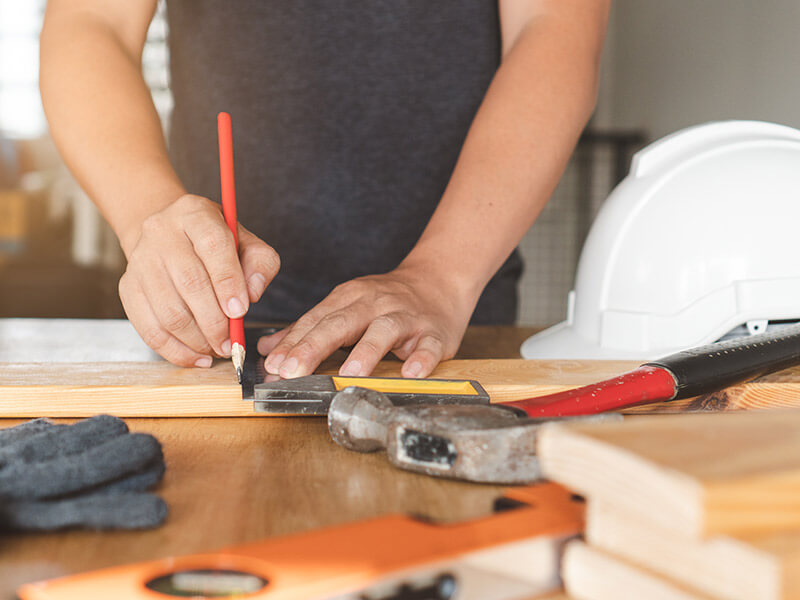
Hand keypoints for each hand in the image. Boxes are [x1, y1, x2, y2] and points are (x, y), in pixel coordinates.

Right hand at [119, 194, 279, 366]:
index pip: (212, 245)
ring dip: (197, 339)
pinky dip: (175, 350)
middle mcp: (162, 232)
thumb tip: (253, 293)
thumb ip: (260, 263)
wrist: (168, 236)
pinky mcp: (128, 287)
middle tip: (231, 342)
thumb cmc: (214, 243)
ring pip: (168, 310)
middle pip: (189, 282)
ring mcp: (140, 260)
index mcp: (195, 214)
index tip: (240, 311)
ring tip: (217, 349)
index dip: (228, 281)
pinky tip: (197, 357)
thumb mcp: (245, 242)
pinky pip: (148, 327)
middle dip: (215, 321)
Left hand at [257, 266, 476, 378]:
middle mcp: (375, 304)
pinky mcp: (434, 333)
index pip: (316, 320)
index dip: (293, 343)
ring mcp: (406, 317)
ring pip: (384, 331)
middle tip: (292, 371)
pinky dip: (421, 359)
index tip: (272, 364)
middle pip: (342, 323)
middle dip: (314, 346)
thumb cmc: (387, 301)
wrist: (439, 281)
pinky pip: (428, 346)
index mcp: (349, 298)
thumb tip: (269, 349)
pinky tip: (411, 373)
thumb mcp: (346, 307)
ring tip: (350, 373)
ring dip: (367, 352)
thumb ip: (309, 329)